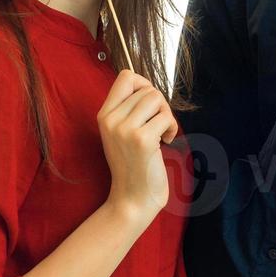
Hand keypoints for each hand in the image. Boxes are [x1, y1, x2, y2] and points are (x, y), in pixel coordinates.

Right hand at [98, 69, 178, 222]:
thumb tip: (148, 86)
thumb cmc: (134, 165)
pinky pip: (165, 117)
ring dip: (166, 114)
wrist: (132, 199)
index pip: (126, 77)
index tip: (150, 105)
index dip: (144, 84)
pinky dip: (171, 127)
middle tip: (159, 125)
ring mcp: (124, 129)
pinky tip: (166, 142)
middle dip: (160, 104)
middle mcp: (110, 119)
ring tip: (162, 132)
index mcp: (104, 115)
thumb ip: (129, 109)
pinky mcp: (142, 140)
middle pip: (147, 88)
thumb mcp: (121, 133)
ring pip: (156, 98)